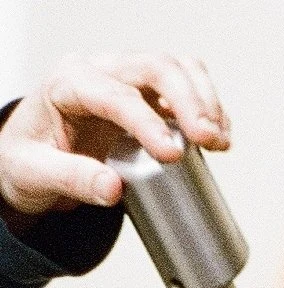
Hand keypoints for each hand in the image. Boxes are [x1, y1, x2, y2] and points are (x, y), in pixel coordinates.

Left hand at [0, 53, 230, 223]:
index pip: (115, 93)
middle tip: (210, 141)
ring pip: (176, 69)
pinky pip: (185, 87)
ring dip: (205, 100)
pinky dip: (208, 106)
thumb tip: (113, 189)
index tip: (172, 156)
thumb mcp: (35, 175)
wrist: (32, 156)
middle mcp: (101, 72)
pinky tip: (219, 135)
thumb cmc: (29, 160)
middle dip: (189, 101)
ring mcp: (127, 82)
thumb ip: (72, 180)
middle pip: (154, 67)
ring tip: (220, 141)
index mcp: (68, 83)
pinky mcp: (148, 98)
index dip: (148, 122)